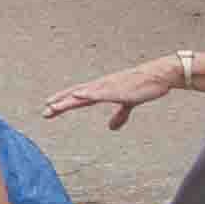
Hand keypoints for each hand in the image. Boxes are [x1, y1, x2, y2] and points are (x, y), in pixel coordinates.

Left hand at [46, 61, 177, 129]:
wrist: (159, 75)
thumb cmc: (143, 86)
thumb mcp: (129, 103)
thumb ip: (119, 115)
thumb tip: (111, 128)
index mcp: (102, 89)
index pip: (78, 96)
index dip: (63, 101)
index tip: (48, 107)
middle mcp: (101, 86)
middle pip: (76, 95)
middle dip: (60, 103)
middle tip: (44, 112)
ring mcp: (109, 86)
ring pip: (84, 94)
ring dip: (69, 99)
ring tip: (54, 105)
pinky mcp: (119, 89)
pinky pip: (101, 92)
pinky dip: (89, 93)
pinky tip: (79, 95)